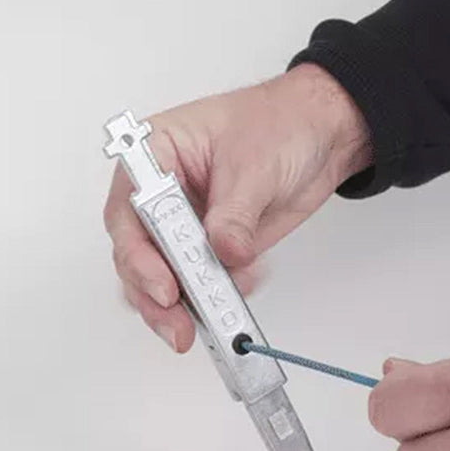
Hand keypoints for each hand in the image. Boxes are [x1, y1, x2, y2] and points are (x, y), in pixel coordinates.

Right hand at [103, 64, 371, 350]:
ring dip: (179, 307)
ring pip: (162, 276)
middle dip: (154, 294)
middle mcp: (162, 193)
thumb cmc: (280, 123)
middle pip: (137, 253)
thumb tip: (223, 253)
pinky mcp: (212, 247)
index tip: (164, 286)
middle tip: (178, 324)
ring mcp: (186, 223)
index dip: (138, 255)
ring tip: (200, 327)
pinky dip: (215, 298)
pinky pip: (201, 283)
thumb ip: (235, 215)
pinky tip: (238, 292)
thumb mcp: (255, 166)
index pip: (128, 211)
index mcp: (155, 155)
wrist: (321, 134)